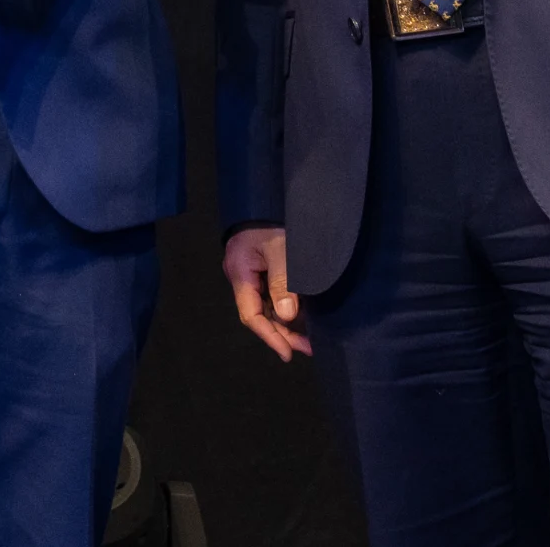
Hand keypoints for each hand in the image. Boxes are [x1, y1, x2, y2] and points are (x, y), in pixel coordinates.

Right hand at [222, 225, 310, 360]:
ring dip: (286, 324)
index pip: (251, 315)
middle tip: (308, 348)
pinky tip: (303, 317)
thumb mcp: (281, 248)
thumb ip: (283, 281)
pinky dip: (286, 308)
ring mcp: (250, 274)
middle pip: (259, 315)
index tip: (288, 353)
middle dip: (282, 333)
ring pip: (266, 308)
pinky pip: (271, 296)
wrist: (266, 197)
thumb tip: (287, 316)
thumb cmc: (271, 220)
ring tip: (309, 338)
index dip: (270, 336)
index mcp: (240, 274)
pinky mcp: (261, 270)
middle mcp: (242, 278)